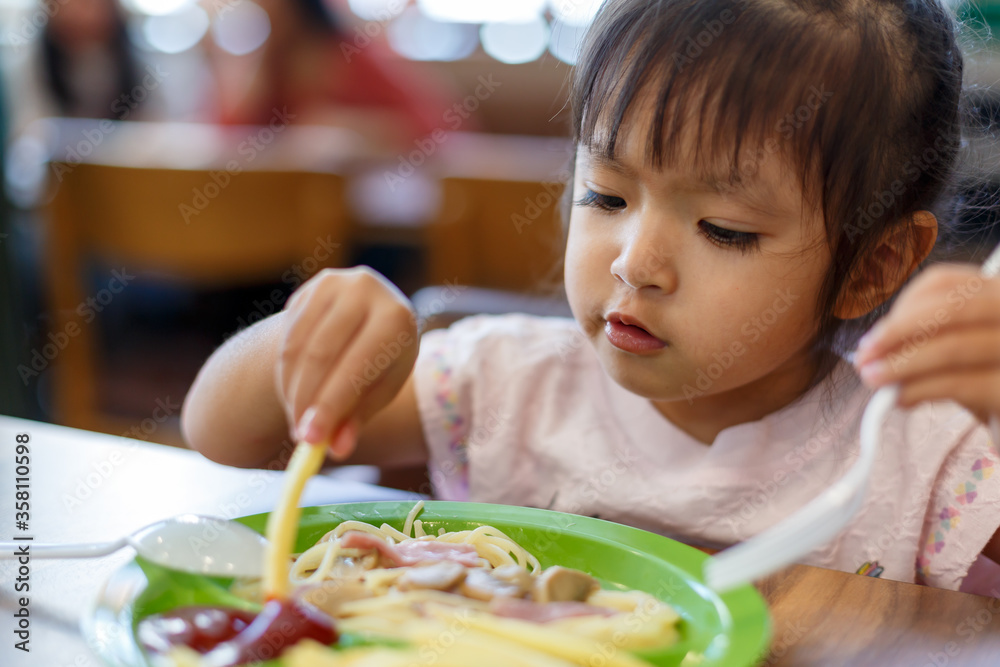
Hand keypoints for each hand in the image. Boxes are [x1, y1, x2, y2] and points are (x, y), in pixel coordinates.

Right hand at [277, 267, 417, 458]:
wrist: (372, 315)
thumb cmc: (380, 360)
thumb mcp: (380, 389)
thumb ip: (358, 418)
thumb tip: (336, 449)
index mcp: (397, 319)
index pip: (357, 366)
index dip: (331, 404)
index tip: (311, 440)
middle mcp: (368, 292)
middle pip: (322, 354)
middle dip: (306, 401)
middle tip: (298, 437)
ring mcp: (338, 283)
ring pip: (299, 347)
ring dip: (292, 389)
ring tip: (298, 417)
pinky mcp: (314, 286)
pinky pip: (288, 336)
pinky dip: (285, 371)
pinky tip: (293, 391)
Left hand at [853, 264, 999, 421]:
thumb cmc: (988, 372)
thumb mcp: (964, 344)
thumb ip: (930, 337)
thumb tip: (879, 351)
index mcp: (996, 292)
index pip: (942, 282)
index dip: (900, 307)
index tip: (874, 334)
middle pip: (945, 309)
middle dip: (894, 334)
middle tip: (863, 358)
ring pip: (949, 347)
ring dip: (899, 365)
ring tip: (874, 379)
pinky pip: (955, 383)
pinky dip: (919, 389)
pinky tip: (902, 398)